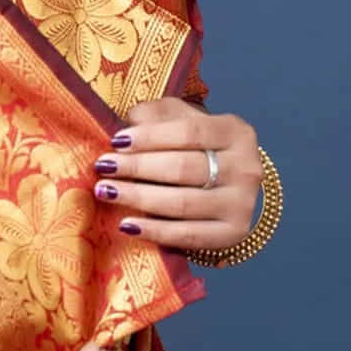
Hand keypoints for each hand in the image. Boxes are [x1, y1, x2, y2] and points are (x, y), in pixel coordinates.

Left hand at [91, 97, 261, 251]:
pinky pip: (187, 236)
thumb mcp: (182, 120)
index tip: (116, 141)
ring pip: (183, 203)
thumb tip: (131, 122)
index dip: (150, 137)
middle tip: (103, 167)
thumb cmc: (198, 148)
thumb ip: (158, 114)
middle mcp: (246, 168)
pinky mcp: (233, 234)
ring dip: (138, 198)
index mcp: (235, 132)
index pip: (189, 132)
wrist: (229, 187)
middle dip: (137, 167)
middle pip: (183, 168)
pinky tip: (126, 224)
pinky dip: (154, 231)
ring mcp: (242, 204)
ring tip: (106, 191)